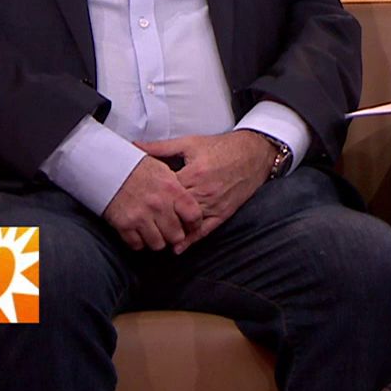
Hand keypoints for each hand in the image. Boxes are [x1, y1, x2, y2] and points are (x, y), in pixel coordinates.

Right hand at [102, 155, 201, 251]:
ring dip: (157, 240)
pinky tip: (139, 233)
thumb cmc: (136, 166)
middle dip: (175, 235)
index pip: (193, 215)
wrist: (107, 167)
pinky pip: (137, 245)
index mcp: (172, 189)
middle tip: (170, 231)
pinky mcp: (124, 225)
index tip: (190, 225)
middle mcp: (158, 204)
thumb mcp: (163, 168)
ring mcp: (140, 216)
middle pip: (177, 235)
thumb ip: (178, 187)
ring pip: (158, 244)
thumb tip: (192, 199)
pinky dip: (139, 242)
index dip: (194, 223)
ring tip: (155, 232)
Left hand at [134, 131, 273, 253]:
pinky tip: (178, 247)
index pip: (165, 191)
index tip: (136, 198)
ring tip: (153, 236)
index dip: (150, 195)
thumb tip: (134, 146)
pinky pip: (205, 230)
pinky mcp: (224, 213)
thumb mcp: (191, 143)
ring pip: (188, 223)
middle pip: (174, 210)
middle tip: (140, 221)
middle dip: (158, 215)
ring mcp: (215, 204)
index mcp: (195, 173)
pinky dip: (191, 240)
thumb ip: (161, 147)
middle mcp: (205, 191)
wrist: (255, 152)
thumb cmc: (223, 147)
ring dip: (171, 230)